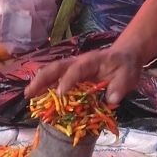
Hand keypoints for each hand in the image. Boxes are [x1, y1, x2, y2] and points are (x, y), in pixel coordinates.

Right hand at [24, 46, 141, 106]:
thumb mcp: (128, 75)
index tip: (60, 93)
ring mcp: (73, 68)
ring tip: (28, 96)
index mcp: (91, 61)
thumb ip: (120, 86)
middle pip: (56, 68)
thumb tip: (111, 99)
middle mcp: (78, 63)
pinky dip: (46, 88)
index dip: (68, 80)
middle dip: (42, 79)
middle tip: (29, 93)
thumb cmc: (125, 66)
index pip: (76, 69)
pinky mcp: (72, 75)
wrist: (125, 57)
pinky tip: (38, 98)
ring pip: (52, 73)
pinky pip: (56, 80)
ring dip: (39, 83)